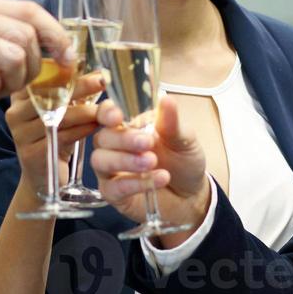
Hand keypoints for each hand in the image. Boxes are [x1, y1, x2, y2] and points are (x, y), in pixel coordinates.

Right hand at [6, 72, 104, 189]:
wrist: (43, 177)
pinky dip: (81, 130)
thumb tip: (98, 73)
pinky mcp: (32, 153)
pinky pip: (61, 137)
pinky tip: (95, 126)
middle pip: (49, 94)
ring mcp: (21, 134)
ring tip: (104, 109)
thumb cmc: (55, 137)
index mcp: (21, 96)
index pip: (41, 76)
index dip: (64, 69)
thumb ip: (71, 91)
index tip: (86, 66)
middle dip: (79, 86)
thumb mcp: (61, 110)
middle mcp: (16, 112)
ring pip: (58, 116)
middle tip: (101, 81)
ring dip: (85, 111)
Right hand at [88, 95, 211, 241]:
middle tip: (147, 142)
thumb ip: (171, 122)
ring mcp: (111, 171)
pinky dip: (135, 183)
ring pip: (100, 161)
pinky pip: (113, 187)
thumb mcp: (183, 139)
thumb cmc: (183, 162)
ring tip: (152, 162)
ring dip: (125, 160)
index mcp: (128, 126)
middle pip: (102, 137)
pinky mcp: (114, 194)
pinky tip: (158, 179)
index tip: (117, 116)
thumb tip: (166, 99)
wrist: (192, 194)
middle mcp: (114, 146)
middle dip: (123, 139)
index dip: (106, 113)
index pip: (106, 114)